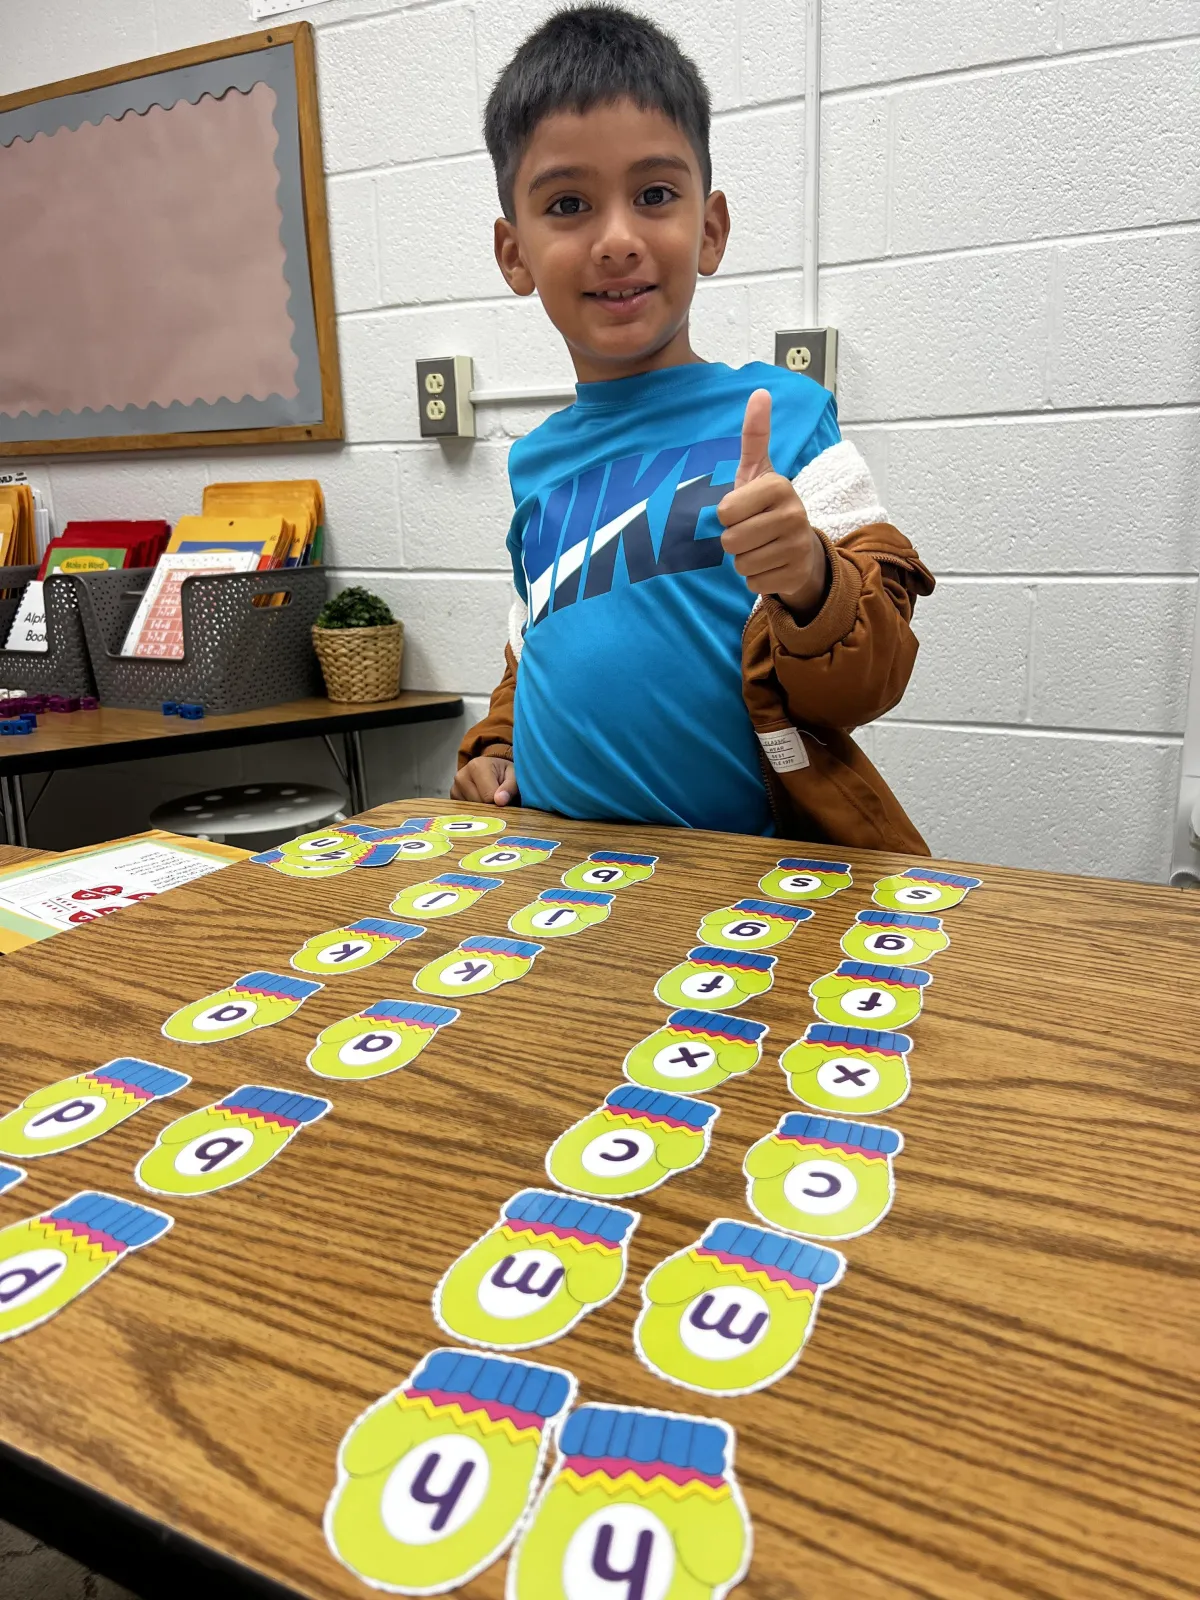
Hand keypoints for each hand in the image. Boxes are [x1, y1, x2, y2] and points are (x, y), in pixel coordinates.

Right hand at [451, 755, 518, 805]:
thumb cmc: (505, 773)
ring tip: (489, 797)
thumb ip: (510, 788)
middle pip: (478, 805)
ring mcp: (454, 788)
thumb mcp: (514, 776)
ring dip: (483, 809)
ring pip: (471, 810)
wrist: (495, 771)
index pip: (488, 797)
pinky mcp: (453, 798)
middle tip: (497, 797)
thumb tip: (500, 801)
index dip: (499, 802)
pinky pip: (466, 812)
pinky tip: (481, 801)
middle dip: (490, 806)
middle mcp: (461, 776)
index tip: (504, 796)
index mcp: (476, 766)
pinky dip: (476, 810)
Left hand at [717, 388, 826, 615]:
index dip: (726, 515)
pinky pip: (753, 582)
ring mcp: (797, 547)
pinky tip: (770, 565)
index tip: (742, 510)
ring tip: (760, 548)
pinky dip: (756, 578)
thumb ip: (755, 435)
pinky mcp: (795, 575)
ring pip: (740, 564)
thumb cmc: (769, 507)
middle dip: (733, 541)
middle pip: (730, 540)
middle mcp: (793, 515)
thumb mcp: (759, 471)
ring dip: (743, 560)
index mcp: (779, 487)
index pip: (724, 511)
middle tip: (751, 532)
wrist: (802, 549)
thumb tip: (759, 391)